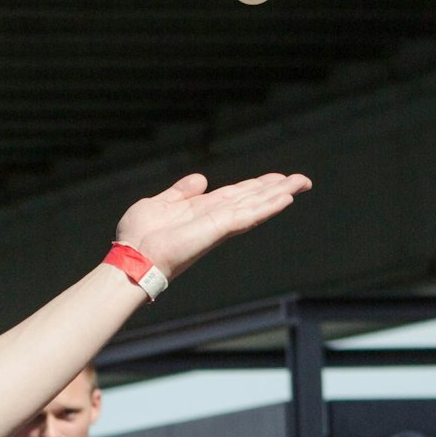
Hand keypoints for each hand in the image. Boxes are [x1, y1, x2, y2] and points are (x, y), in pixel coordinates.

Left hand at [114, 173, 311, 279]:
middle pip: (252, 199)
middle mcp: (215, 217)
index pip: (237, 195)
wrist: (132, 258)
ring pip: (255, 205)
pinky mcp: (217, 229)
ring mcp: (219, 224)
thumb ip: (181, 192)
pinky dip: (266, 207)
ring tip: (301, 183)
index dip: (257, 186)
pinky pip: (247, 215)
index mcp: (203, 210)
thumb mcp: (160, 203)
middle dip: (276, 189)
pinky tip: (285, 198)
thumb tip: (201, 179)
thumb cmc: (139, 237)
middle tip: (302, 180)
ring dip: (279, 194)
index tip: (277, 178)